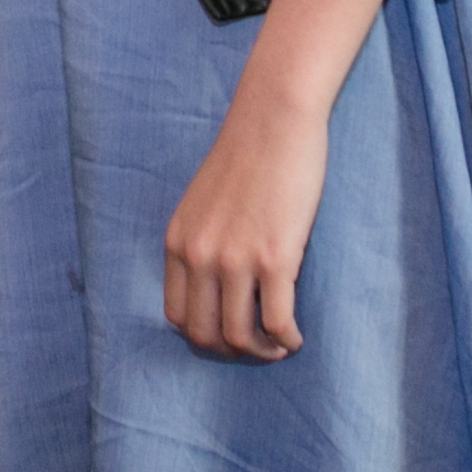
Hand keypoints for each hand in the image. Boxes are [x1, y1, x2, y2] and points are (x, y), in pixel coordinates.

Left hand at [162, 92, 328, 361]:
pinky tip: (295, 337)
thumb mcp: (204, 202)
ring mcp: (235, 259)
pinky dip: (286, 339)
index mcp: (178, 242)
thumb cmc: (247, 155)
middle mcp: (199, 256)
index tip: (229, 331)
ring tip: (279, 344)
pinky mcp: (274, 258)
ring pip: (239, 336)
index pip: (177, 315)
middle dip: (231, 351)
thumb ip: (202, 241)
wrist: (274, 120)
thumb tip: (218, 286)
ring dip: (262, 351)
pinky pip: (276, 321)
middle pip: (204, 334)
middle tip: (257, 346)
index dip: (204, 333)